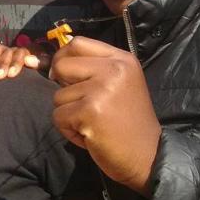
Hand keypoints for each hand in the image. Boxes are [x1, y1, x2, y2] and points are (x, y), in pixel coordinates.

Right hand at [0, 44, 49, 78]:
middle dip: (3, 64)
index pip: (21, 54)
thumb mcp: (46, 66)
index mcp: (29, 53)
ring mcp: (8, 51)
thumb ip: (41, 62)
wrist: (41, 67)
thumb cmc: (44, 70)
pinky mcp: (1, 54)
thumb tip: (29, 60)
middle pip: (8, 53)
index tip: (11, 74)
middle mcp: (17, 50)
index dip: (16, 63)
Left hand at [50, 37, 159, 195]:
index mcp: (122, 59)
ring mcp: (102, 89)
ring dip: (69, 113)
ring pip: (58, 95)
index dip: (62, 57)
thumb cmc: (128, 121)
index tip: (63, 74)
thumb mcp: (119, 83)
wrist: (149, 157)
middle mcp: (113, 69)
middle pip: (62, 65)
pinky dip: (69, 130)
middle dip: (63, 87)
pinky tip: (90, 135)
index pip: (77, 43)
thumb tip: (50, 63)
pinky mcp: (90, 111)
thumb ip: (92, 68)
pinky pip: (59, 116)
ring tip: (93, 123)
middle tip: (82, 104)